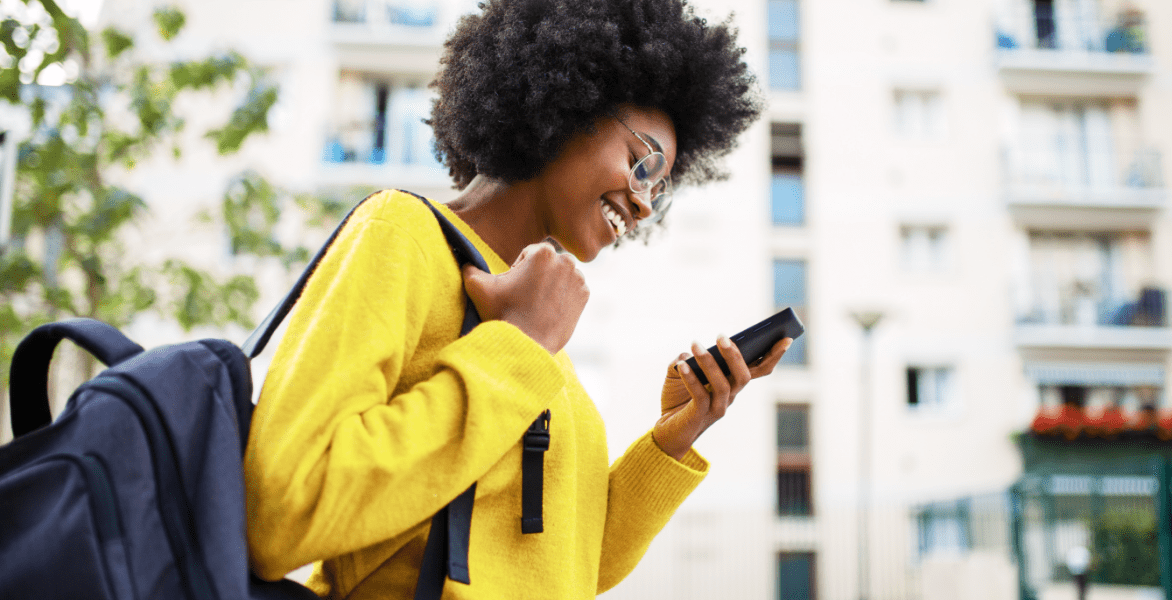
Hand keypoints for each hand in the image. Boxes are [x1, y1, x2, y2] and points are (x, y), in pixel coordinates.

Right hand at [462, 242, 588, 354]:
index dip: (519, 270)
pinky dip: (563, 297)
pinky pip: (572, 289)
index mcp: (543, 252)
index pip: (530, 254)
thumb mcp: (478, 286)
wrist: (526, 345)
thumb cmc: (502, 314)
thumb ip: (470, 267)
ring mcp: (578, 279)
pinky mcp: (584, 296)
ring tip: (537, 304)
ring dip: (551, 284)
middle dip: (537, 275)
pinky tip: (549, 310)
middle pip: (548, 263)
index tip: (515, 288)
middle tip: (525, 297)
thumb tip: (465, 259)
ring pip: (561, 275)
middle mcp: (566, 261)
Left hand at [653, 335, 792, 460]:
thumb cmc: (677, 400)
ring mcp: (717, 408)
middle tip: (722, 336)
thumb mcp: (678, 373)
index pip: (758, 369)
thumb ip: (685, 359)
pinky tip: (681, 365)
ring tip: (695, 345)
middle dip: (736, 355)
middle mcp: (729, 396)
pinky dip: (691, 378)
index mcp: (732, 383)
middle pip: (744, 376)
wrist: (665, 431)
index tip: (786, 338)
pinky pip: (700, 395)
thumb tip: (688, 353)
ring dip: (709, 363)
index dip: (774, 355)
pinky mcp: (700, 416)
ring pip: (722, 385)